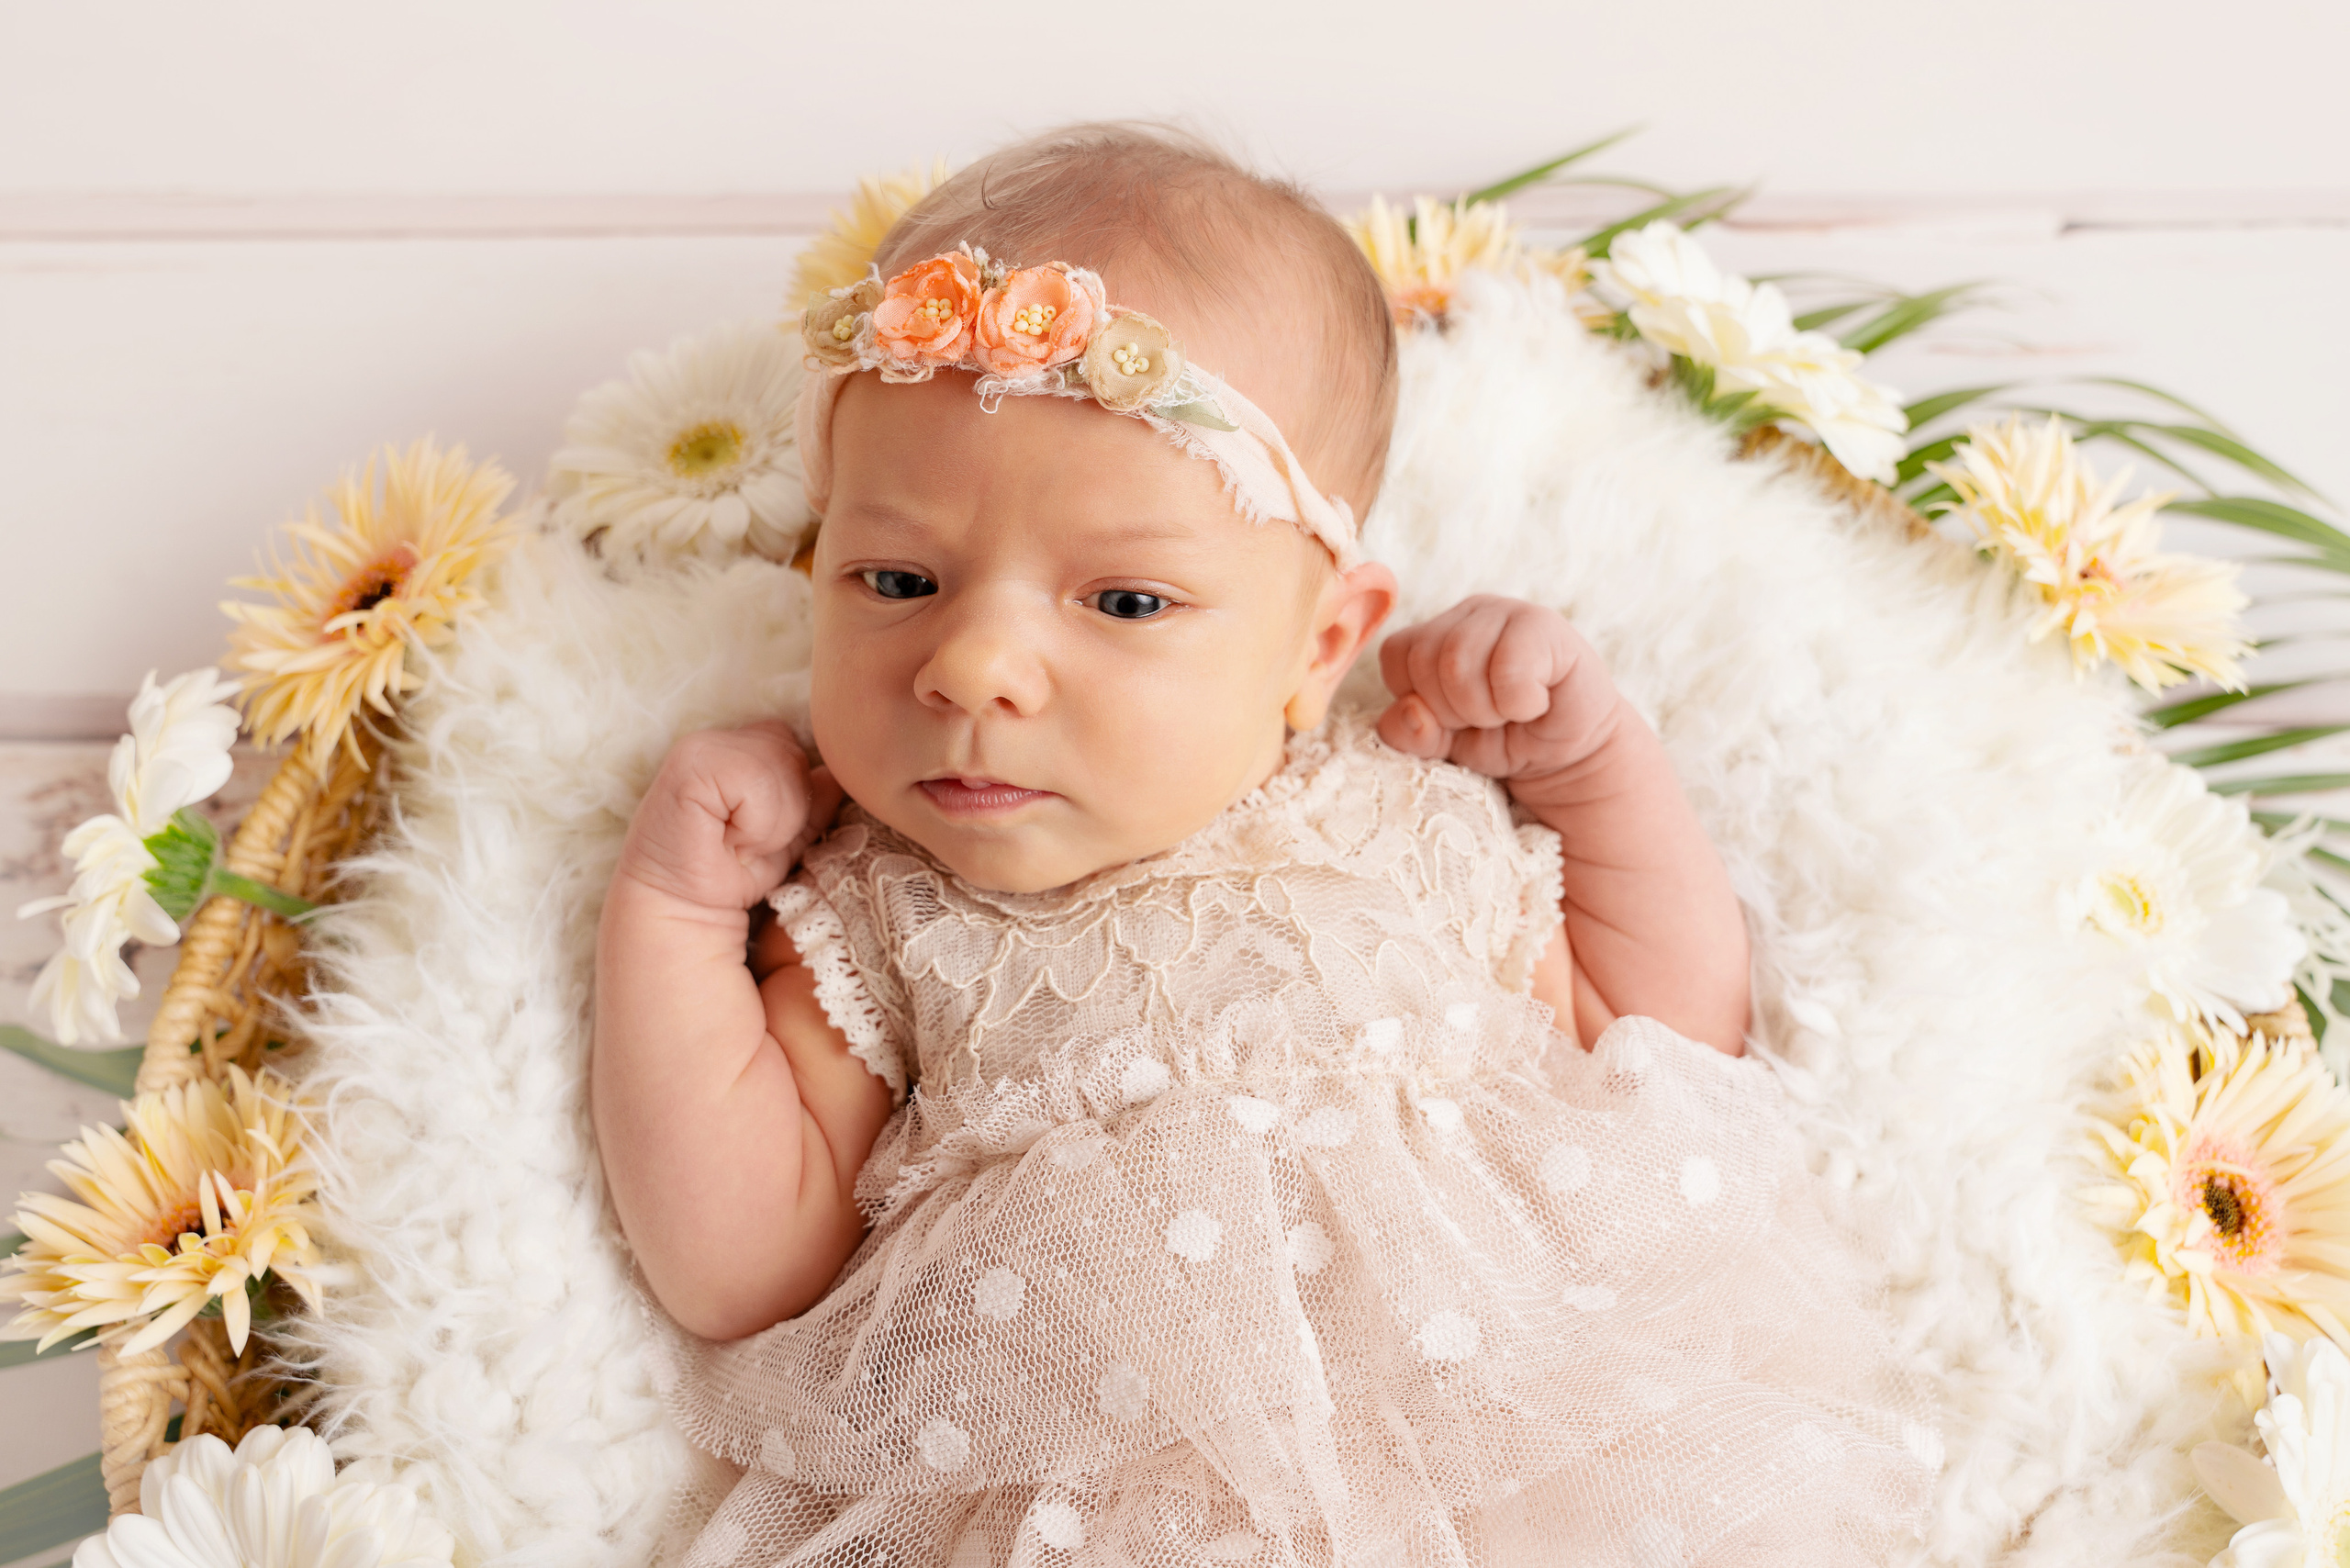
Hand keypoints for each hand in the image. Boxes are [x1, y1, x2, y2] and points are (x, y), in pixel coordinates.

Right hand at [616, 721, 842, 911]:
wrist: (685, 910)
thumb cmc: (733, 874)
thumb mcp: (788, 834)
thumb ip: (813, 801)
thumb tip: (836, 775)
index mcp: (743, 746)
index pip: (799, 747)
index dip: (795, 796)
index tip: (762, 834)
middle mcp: (722, 738)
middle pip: (796, 755)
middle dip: (789, 811)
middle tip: (750, 842)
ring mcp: (703, 746)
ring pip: (785, 767)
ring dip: (773, 823)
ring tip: (739, 844)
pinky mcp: (692, 764)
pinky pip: (758, 783)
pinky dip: (756, 826)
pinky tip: (729, 842)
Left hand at [1375, 596, 1619, 792]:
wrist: (1571, 758)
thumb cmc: (1505, 741)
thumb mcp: (1443, 745)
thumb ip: (1408, 732)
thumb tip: (1412, 711)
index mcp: (1439, 630)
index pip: (1397, 654)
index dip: (1420, 700)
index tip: (1456, 718)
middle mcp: (1471, 612)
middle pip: (1425, 658)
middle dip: (1453, 709)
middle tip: (1491, 718)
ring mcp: (1509, 612)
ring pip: (1457, 662)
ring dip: (1484, 709)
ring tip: (1511, 713)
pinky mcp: (1546, 627)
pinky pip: (1507, 668)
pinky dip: (1518, 704)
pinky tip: (1536, 704)